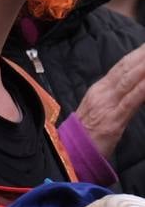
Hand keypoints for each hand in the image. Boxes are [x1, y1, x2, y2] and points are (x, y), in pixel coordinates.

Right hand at [76, 42, 144, 157]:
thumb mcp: (100, 110)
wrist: (69, 153)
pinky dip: (142, 89)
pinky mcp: (113, 120)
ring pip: (129, 81)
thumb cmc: (87, 134)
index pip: (120, 66)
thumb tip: (134, 87)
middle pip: (125, 69)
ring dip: (144, 67)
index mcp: (99, 90)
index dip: (136, 54)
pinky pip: (131, 101)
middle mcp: (102, 93)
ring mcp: (106, 105)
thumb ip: (116, 97)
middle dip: (142, 55)